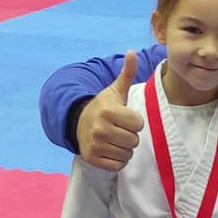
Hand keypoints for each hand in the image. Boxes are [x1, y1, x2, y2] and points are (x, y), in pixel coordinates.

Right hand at [76, 50, 143, 169]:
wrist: (79, 123)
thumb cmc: (104, 107)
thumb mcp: (115, 91)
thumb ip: (127, 73)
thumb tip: (132, 52)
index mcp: (109, 111)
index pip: (139, 124)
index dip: (135, 121)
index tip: (125, 117)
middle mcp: (101, 129)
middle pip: (134, 140)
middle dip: (130, 135)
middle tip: (119, 129)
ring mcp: (96, 145)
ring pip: (128, 153)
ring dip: (124, 148)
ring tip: (114, 138)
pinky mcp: (93, 159)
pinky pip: (119, 165)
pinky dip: (118, 160)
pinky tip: (110, 149)